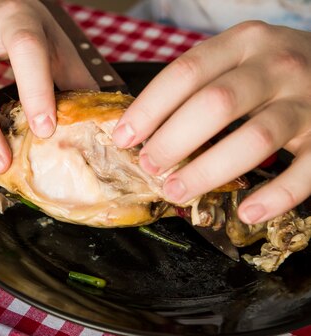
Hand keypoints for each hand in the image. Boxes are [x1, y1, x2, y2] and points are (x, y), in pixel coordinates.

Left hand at [112, 21, 310, 223]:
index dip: (149, 108)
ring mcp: (308, 100)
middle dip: (174, 140)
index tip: (123, 138)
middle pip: (216, 104)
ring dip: (209, 170)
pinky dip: (276, 195)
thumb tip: (139, 132)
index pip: (186, 72)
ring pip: (256, 138)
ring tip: (177, 190)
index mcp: (243, 43)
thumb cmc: (271, 71)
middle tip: (150, 166)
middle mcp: (276, 65)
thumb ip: (197, 86)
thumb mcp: (236, 59)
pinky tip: (247, 211)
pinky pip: (306, 170)